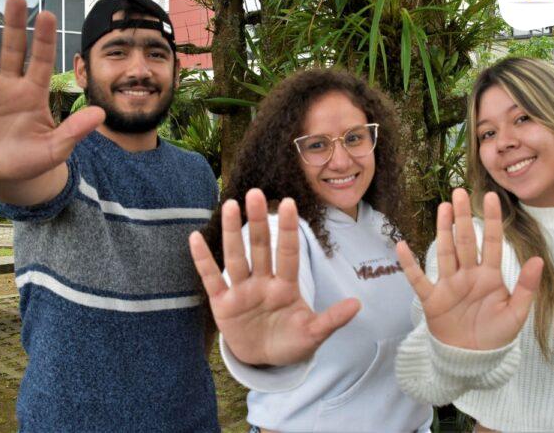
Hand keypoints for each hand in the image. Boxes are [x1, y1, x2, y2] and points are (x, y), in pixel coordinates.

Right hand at [0, 0, 103, 181]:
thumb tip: (100, 114)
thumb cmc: (28, 161)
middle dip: (15, 24)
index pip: (41, 60)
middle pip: (13, 48)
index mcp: (33, 93)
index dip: (45, 39)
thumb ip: (74, 131)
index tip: (49, 15)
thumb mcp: (54, 149)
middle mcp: (9, 84)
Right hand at [189, 189, 360, 365]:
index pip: (288, 253)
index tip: (289, 203)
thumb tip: (358, 304)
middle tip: (256, 193)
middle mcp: (263, 282)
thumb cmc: (291, 342)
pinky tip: (195, 237)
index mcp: (286, 287)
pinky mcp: (223, 304)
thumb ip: (331, 320)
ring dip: (232, 232)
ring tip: (230, 205)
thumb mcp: (313, 334)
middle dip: (257, 222)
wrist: (264, 359)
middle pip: (260, 248)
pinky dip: (203, 260)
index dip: (288, 230)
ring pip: (236, 258)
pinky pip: (210, 279)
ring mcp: (242, 291)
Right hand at [397, 189, 542, 350]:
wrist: (472, 359)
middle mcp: (468, 275)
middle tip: (459, 192)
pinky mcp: (432, 299)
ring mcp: (449, 285)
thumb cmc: (495, 335)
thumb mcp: (516, 314)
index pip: (491, 242)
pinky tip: (402, 247)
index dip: (491, 220)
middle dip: (463, 217)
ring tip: (442, 208)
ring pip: (445, 252)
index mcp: (490, 276)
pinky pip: (418, 279)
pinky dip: (409, 264)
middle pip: (464, 241)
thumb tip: (538, 259)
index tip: (491, 196)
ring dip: (443, 230)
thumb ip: (526, 287)